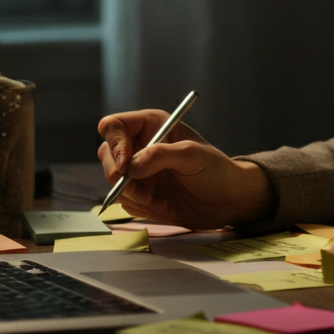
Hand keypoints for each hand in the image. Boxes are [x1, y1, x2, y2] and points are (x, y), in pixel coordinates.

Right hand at [97, 110, 274, 228]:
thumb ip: (160, 156)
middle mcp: (141, 146)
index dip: (114, 144)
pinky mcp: (142, 193)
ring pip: (113, 182)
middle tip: (142, 192)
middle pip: (107, 155)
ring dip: (134, 196)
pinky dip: (141, 208)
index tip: (125, 166)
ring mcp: (139, 171)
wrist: (227, 200)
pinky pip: (125, 201)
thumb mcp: (192, 155)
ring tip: (160, 202)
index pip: (114, 126)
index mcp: (152, 126)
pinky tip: (165, 207)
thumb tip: (131, 167)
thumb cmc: (216, 170)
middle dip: (120, 177)